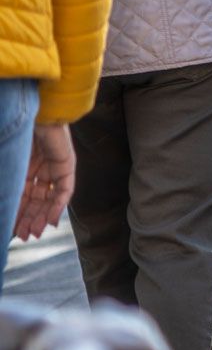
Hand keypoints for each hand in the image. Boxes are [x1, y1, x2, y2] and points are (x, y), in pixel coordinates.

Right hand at [12, 124, 73, 240]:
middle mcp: (41, 167)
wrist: (29, 113)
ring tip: (35, 233)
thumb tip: (4, 204)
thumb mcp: (8, 164)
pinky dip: (57, 206)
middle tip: (24, 236)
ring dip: (43, 216)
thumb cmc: (14, 133)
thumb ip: (8, 183)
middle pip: (37, 199)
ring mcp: (55, 166)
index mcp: (24, 164)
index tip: (12, 228)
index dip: (18, 211)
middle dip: (30, 218)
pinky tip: (50, 220)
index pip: (23, 194)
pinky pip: (64, 190)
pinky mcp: (67, 165)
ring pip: (51, 198)